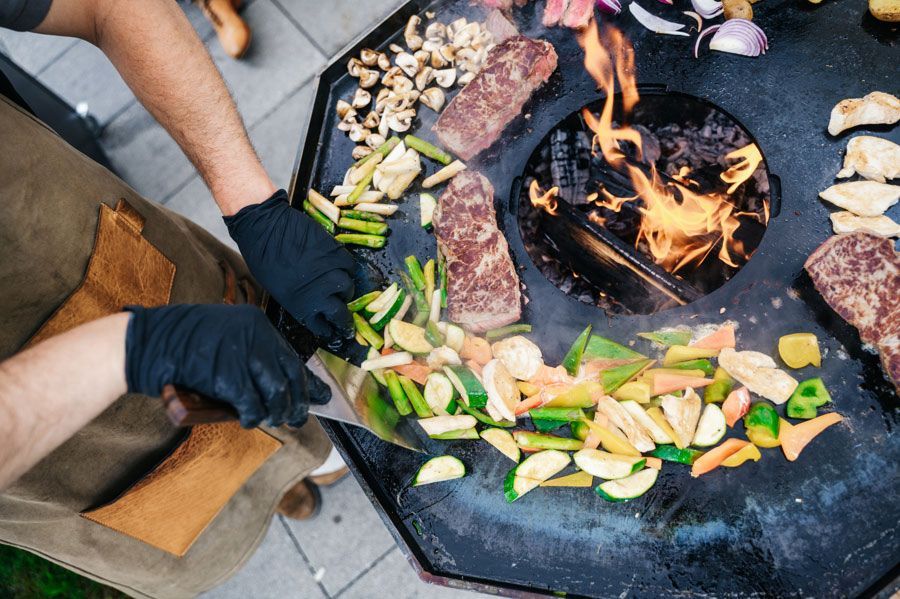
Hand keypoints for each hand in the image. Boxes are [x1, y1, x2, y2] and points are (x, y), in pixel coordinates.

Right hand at [124, 304, 330, 427]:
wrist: (154, 340)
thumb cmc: (188, 341)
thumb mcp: (229, 335)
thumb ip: (253, 352)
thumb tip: (280, 383)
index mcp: (259, 324)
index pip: (292, 358)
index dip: (309, 382)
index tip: (321, 396)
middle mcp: (257, 337)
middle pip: (290, 377)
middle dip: (297, 402)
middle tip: (297, 418)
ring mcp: (244, 356)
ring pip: (276, 394)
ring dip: (276, 412)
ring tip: (272, 420)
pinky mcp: (229, 377)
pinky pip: (251, 405)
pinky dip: (252, 417)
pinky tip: (248, 420)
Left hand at [224, 190, 354, 339]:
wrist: (265, 227)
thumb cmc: (263, 258)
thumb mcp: (278, 289)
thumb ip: (298, 300)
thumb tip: (311, 303)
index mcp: (300, 307)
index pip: (322, 327)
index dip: (328, 328)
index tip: (332, 328)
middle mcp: (319, 294)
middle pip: (341, 313)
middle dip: (342, 317)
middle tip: (344, 315)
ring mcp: (330, 273)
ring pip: (348, 288)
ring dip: (345, 289)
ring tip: (339, 285)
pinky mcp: (336, 253)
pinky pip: (350, 266)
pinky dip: (347, 268)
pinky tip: (340, 266)